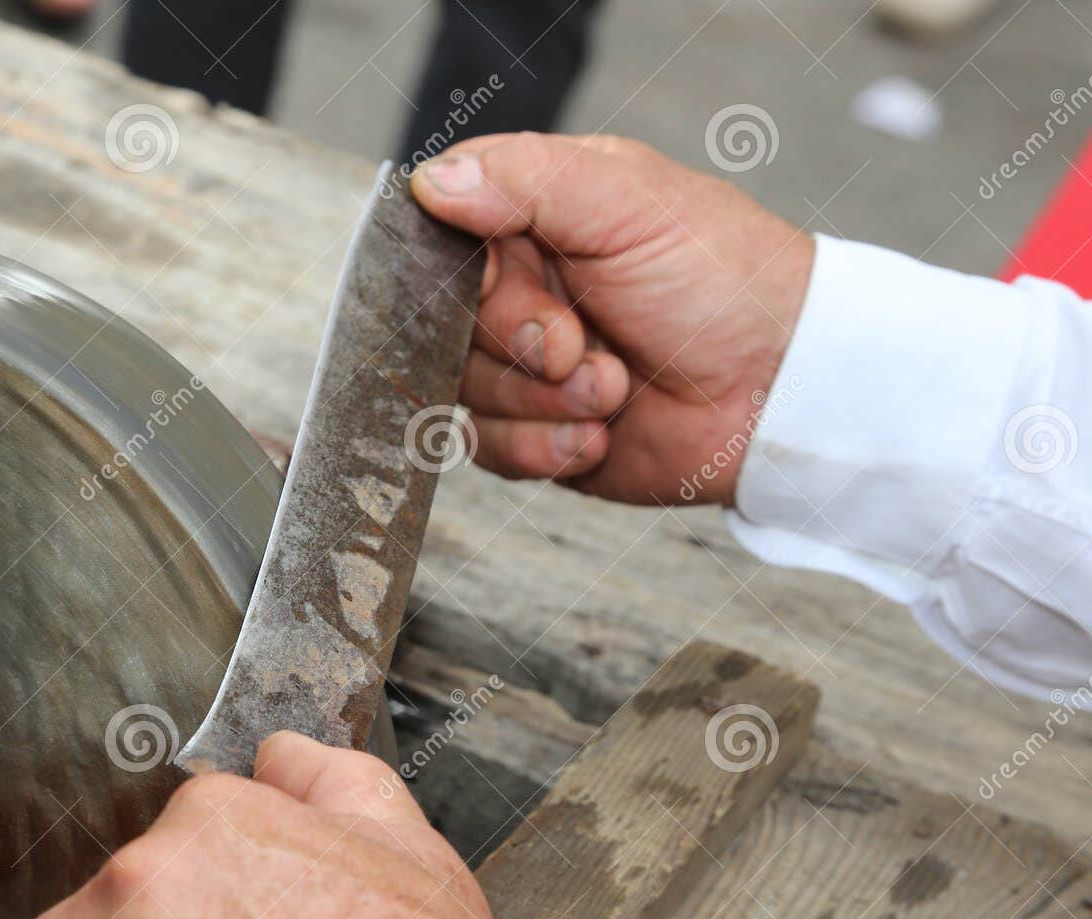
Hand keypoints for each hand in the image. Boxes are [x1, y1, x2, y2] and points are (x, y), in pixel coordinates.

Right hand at [412, 134, 813, 505]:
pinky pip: (488, 448)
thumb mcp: (627, 202)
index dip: (465, 274)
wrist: (778, 394)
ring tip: (613, 390)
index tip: (515, 283)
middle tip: (580, 346)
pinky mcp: (535, 430)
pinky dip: (543, 447)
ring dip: (541, 401)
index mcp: (535, 218)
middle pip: (445, 325)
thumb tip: (432, 180)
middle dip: (518, 345)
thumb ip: (525, 178)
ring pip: (464, 391)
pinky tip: (600, 434)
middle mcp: (523, 289)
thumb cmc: (724, 283)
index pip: (442, 237)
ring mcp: (526, 365)